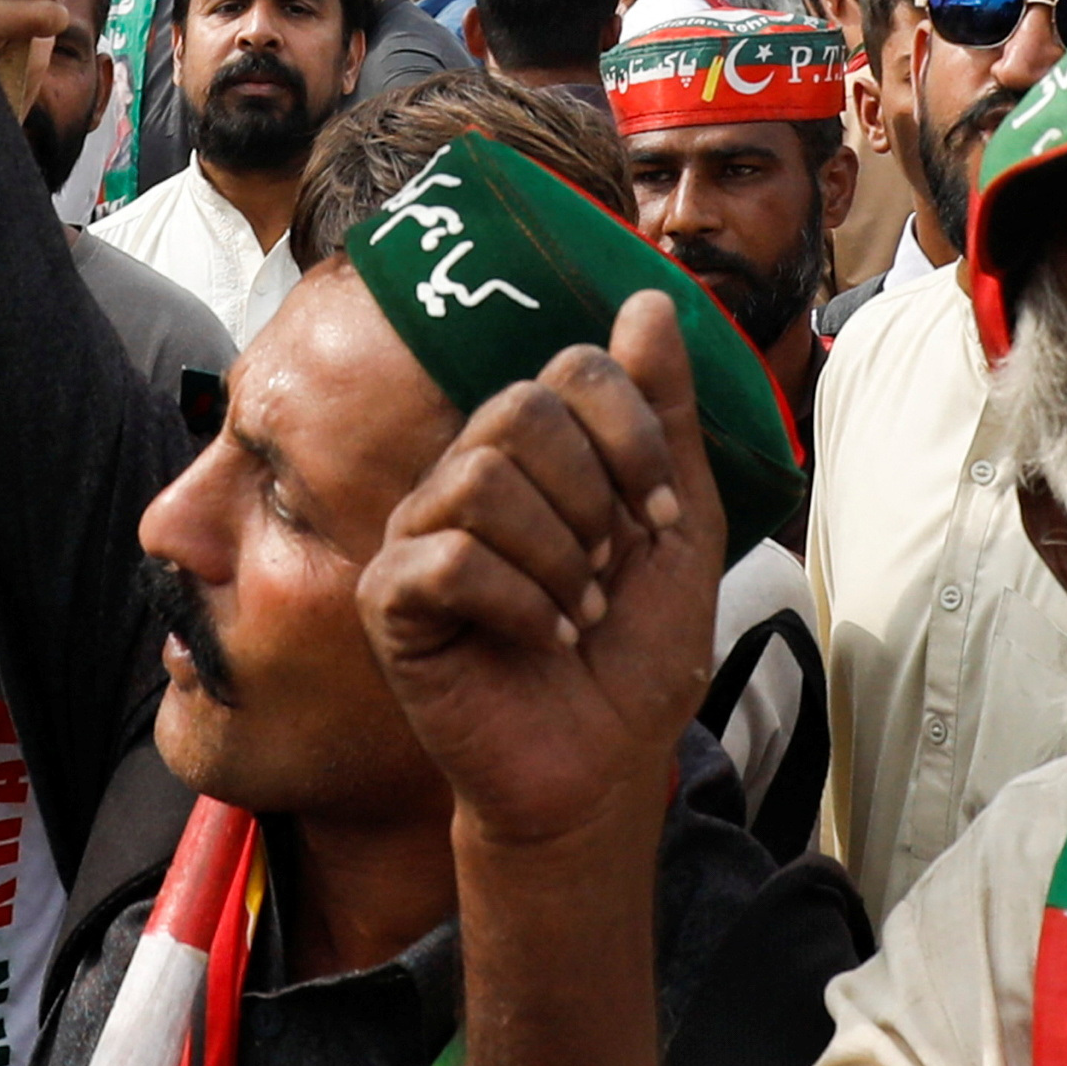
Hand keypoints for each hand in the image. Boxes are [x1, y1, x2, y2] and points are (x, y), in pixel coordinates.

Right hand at [357, 291, 724, 853]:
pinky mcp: (389, 600)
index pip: (566, 373)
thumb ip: (663, 418)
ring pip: (480, 480)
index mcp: (533, 456)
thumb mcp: (677, 528)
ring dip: (558, 557)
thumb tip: (649, 297)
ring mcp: (418, 536)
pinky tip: (542, 639)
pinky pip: (448, 559)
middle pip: (516, 413)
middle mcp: (465, 480)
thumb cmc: (634, 658)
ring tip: (577, 614)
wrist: (602, 768)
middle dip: (590, 497)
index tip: (658, 521)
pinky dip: (518, 602)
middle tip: (607, 569)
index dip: (629, 437)